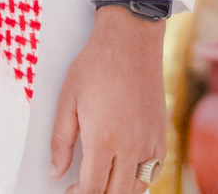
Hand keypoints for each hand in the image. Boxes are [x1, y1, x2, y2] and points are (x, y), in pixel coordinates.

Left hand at [50, 5, 167, 192]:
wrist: (130, 39)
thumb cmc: (96, 65)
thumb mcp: (67, 101)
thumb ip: (60, 142)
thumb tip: (55, 171)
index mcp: (104, 139)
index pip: (93, 189)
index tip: (69, 190)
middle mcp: (131, 145)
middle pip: (116, 193)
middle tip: (83, 187)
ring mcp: (150, 140)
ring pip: (138, 186)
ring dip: (119, 189)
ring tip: (104, 178)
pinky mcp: (162, 132)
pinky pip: (154, 169)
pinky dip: (140, 176)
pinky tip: (125, 166)